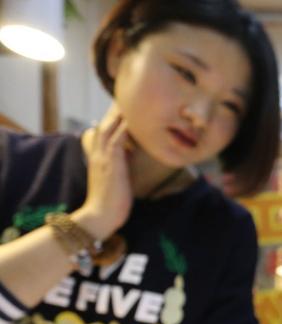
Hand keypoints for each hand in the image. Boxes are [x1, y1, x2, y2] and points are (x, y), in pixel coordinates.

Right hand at [74, 105, 133, 239]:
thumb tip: (130, 155)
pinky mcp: (111, 164)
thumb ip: (120, 164)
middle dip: (114, 111)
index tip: (121, 108)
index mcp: (99, 157)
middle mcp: (99, 154)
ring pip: (109, 129)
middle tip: (124, 98)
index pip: (103, 132)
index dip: (111, 119)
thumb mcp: (115, 178)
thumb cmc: (110, 202)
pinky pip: (117, 141)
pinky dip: (124, 129)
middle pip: (105, 125)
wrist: (100, 216)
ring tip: (127, 101)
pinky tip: (131, 120)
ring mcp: (104, 158)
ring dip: (118, 114)